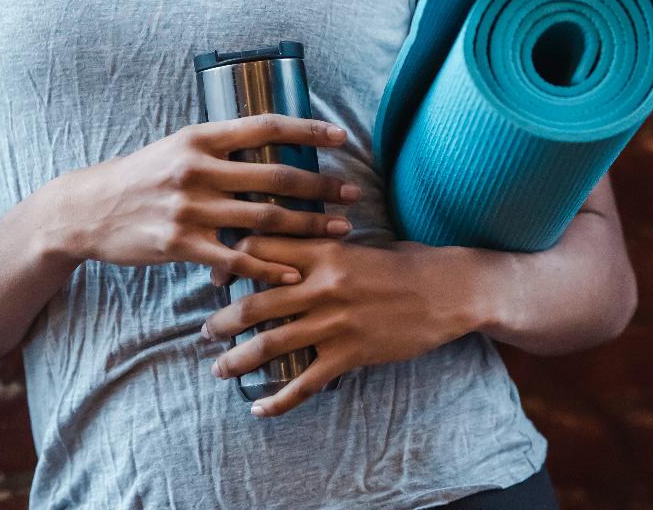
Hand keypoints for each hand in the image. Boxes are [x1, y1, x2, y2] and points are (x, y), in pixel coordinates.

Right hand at [50, 116, 360, 285]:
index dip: (307, 131)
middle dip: (321, 186)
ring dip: (308, 227)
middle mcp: (198, 168)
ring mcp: (190, 208)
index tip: (341, 137)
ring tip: (340, 232)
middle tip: (353, 193)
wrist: (88, 209)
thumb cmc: (142, 175)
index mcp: (200, 137)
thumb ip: (221, 148)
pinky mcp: (181, 244)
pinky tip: (295, 274)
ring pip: (264, 219)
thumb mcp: (178, 147)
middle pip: (275, 177)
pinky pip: (235, 259)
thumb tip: (272, 146)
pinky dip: (269, 267)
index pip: (266, 127)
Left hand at [200, 236, 474, 418]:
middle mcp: (322, 284)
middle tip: (205, 330)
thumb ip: (319, 245)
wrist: (447, 289)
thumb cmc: (403, 262)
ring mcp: (335, 322)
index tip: (216, 277)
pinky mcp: (351, 353)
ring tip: (219, 368)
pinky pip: (305, 381)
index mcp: (322, 250)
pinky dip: (279, 399)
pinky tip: (260, 408)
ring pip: (271, 343)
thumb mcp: (356, 243)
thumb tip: (282, 247)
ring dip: (238, 359)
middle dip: (223, 320)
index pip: (260, 250)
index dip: (231, 263)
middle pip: (255, 302)